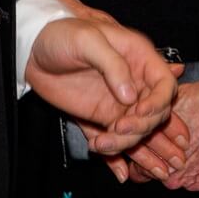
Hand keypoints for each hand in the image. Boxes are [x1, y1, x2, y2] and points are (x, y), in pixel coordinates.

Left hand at [49, 0, 189, 182]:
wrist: (33, 50)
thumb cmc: (63, 34)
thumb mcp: (88, 41)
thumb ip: (113, 65)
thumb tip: (130, 96)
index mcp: (138, 57)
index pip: (164, 85)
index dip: (159, 102)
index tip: (140, 112)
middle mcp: (134, 82)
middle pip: (155, 113)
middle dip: (141, 127)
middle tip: (118, 129)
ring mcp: (120, 101)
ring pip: (139, 130)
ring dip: (129, 144)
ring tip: (103, 144)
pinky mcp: (104, 116)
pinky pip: (118, 139)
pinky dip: (117, 153)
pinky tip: (113, 164)